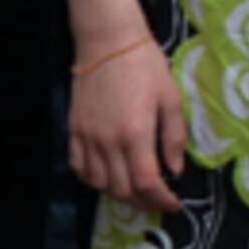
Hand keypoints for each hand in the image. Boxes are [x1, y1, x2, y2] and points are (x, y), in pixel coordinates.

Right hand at [68, 38, 187, 212]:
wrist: (108, 44)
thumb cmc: (145, 67)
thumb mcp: (171, 99)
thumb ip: (174, 138)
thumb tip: (175, 170)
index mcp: (135, 134)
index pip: (146, 182)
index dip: (160, 200)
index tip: (173, 204)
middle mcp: (107, 141)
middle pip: (121, 189)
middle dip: (143, 202)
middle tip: (159, 201)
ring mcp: (87, 138)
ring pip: (99, 183)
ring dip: (119, 194)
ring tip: (138, 191)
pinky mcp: (73, 131)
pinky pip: (79, 167)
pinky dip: (94, 180)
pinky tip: (109, 177)